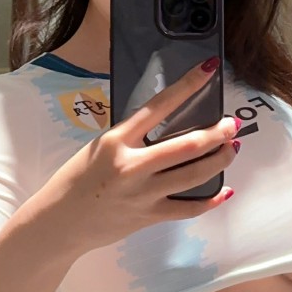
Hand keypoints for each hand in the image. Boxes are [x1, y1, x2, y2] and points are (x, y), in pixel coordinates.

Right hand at [32, 59, 237, 254]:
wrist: (59, 222)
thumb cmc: (76, 179)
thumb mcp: (97, 147)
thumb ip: (130, 137)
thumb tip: (166, 124)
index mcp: (116, 140)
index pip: (158, 106)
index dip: (187, 86)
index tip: (208, 69)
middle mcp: (131, 165)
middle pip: (186, 146)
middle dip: (216, 133)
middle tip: (232, 124)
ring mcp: (142, 193)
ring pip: (194, 175)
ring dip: (219, 160)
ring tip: (231, 149)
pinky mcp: (148, 216)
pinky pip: (188, 208)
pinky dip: (210, 200)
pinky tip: (225, 191)